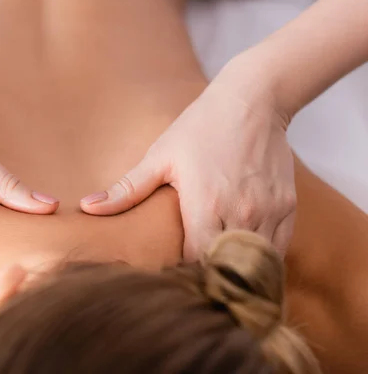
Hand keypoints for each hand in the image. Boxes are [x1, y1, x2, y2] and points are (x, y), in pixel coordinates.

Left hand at [80, 69, 295, 259]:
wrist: (253, 100)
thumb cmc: (200, 127)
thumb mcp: (160, 156)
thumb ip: (127, 189)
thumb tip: (88, 207)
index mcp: (204, 206)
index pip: (194, 263)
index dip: (181, 272)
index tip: (169, 273)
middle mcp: (240, 214)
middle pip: (223, 268)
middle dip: (206, 275)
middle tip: (190, 276)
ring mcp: (268, 212)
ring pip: (253, 263)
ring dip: (234, 268)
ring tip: (215, 267)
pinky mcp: (288, 207)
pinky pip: (276, 249)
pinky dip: (258, 257)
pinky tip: (240, 253)